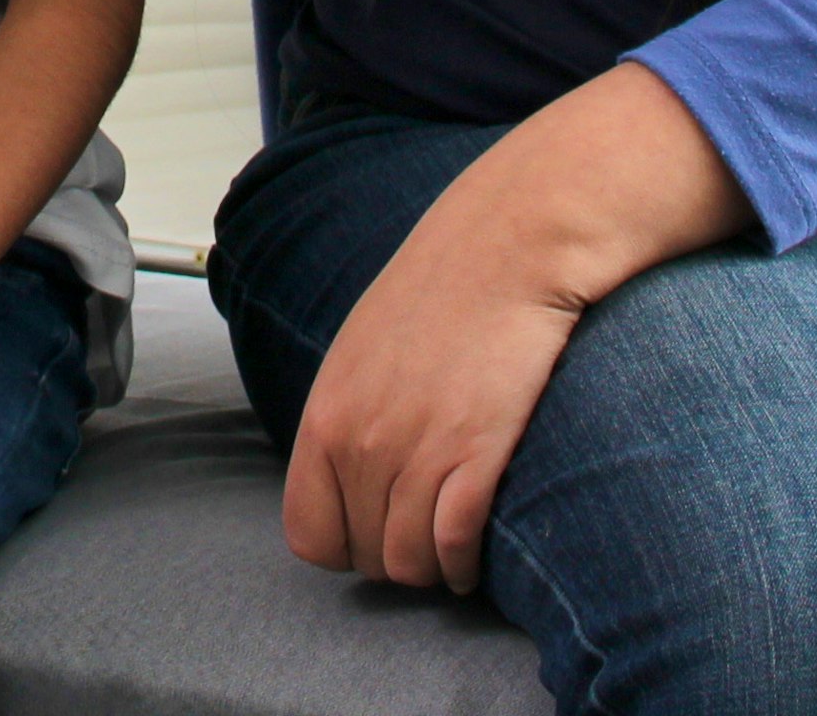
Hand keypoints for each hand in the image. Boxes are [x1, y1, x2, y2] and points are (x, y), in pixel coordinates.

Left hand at [284, 64, 748, 592]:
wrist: (508, 248)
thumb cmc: (441, 294)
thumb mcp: (363, 351)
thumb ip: (349, 417)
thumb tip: (350, 478)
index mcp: (324, 415)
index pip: (308, 533)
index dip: (344, 547)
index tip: (373, 534)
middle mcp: (360, 440)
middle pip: (366, 557)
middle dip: (395, 558)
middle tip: (423, 537)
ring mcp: (415, 450)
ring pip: (411, 564)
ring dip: (435, 568)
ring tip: (452, 548)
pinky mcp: (476, 454)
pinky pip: (456, 546)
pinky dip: (466, 564)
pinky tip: (476, 553)